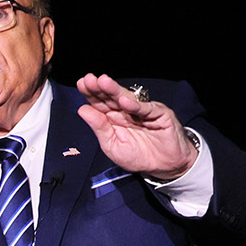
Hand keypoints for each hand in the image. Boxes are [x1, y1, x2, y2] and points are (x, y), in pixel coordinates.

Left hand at [73, 74, 196, 178]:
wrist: (163, 166)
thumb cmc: (138, 156)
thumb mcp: (112, 145)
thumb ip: (99, 127)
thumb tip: (82, 110)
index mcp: (114, 118)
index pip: (100, 103)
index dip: (91, 93)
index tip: (81, 84)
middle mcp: (127, 111)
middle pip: (111, 97)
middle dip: (100, 88)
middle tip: (88, 79)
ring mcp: (143, 111)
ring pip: (127, 99)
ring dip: (114, 90)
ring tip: (103, 82)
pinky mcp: (160, 114)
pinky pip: (146, 109)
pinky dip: (136, 106)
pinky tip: (123, 101)